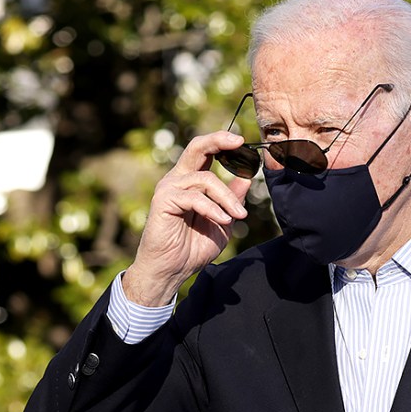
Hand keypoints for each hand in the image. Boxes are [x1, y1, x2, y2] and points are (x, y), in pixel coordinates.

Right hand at [122, 131, 250, 306]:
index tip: (243, 142)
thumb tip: (247, 178)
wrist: (172, 270)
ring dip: (227, 197)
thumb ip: (232, 200)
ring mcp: (169, 188)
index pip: (205, 152)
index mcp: (192, 182)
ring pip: (205, 178)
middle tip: (239, 143)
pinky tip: (223, 220)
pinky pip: (194, 197)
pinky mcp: (163, 201)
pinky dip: (213, 208)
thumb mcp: (223, 222)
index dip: (222, 142)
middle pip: (196, 147)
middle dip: (218, 140)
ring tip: (239, 216)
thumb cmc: (193, 248)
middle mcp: (178, 179)